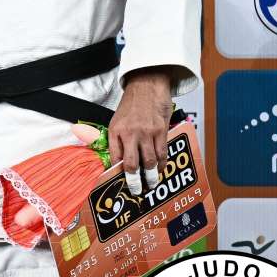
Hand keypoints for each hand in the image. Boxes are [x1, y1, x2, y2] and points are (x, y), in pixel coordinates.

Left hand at [108, 68, 173, 194]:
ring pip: (149, 162)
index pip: (114, 158)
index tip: (119, 184)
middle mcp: (129, 134)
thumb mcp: (117, 120)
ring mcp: (146, 133)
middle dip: (135, 182)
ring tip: (151, 184)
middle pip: (132, 165)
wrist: (147, 85)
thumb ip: (118, 139)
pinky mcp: (160, 131)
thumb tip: (119, 160)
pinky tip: (160, 170)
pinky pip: (162, 153)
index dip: (117, 174)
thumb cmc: (132, 103)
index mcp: (115, 131)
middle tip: (137, 191)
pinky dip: (162, 165)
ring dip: (151, 176)